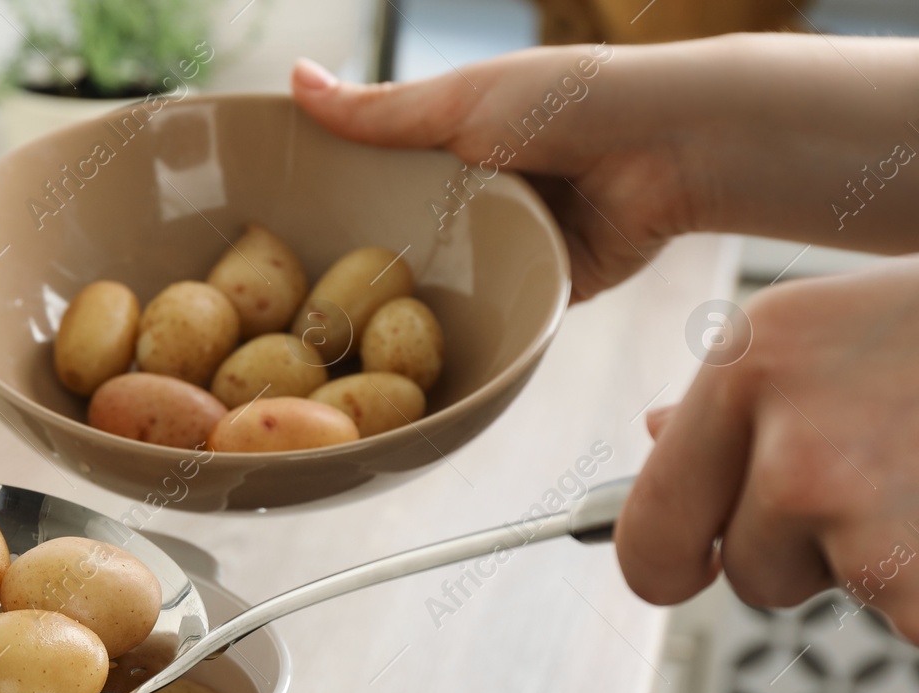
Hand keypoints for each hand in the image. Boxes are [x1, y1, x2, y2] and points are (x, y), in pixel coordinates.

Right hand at [291, 36, 918, 301]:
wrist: (667, 151)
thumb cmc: (568, 102)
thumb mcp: (458, 101)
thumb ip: (377, 110)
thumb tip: (292, 79)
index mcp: (452, 148)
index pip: (375, 184)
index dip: (332, 209)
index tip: (274, 244)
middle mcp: (474, 201)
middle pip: (401, 242)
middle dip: (361, 272)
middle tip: (292, 311)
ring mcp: (506, 250)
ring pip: (440, 289)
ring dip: (406, 314)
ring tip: (334, 349)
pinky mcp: (538, 291)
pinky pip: (490, 320)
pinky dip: (460, 335)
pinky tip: (404, 364)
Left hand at [616, 256, 918, 638]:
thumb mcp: (836, 328)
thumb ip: (745, 399)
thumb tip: (652, 438)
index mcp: (750, 364)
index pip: (648, 533)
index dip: (676, 562)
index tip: (693, 566)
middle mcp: (793, 440)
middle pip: (751, 576)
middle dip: (809, 555)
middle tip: (894, 483)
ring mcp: (867, 510)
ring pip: (844, 596)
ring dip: (893, 564)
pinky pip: (914, 617)